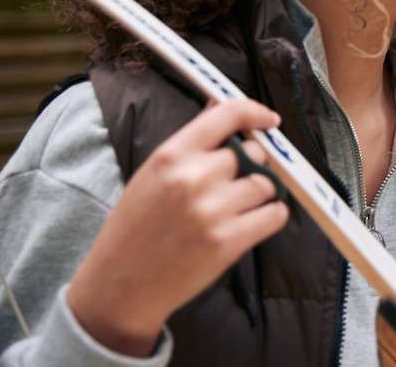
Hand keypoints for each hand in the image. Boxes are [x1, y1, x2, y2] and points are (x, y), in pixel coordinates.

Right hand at [67, 100, 287, 356]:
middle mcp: (194, 177)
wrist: (120, 286)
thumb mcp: (152, 175)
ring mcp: (213, 210)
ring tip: (236, 208)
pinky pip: (276, 214)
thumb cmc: (135, 228)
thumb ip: (190, 144)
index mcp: (171, 155)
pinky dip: (271, 216)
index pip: (228, 114)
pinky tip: (252, 222)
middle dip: (251, 166)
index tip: (269, 121)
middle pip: (254, 153)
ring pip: (268, 184)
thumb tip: (219, 108)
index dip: (255, 112)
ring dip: (260, 193)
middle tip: (231, 186)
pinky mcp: (229, 241)